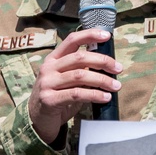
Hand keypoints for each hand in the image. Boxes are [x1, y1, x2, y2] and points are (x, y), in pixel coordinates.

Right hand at [27, 28, 121, 144]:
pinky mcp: (49, 99)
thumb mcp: (67, 80)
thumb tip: (108, 66)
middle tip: (118, 69)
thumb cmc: (57, 96)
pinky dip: (94, 95)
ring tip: (116, 86)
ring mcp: (47, 83)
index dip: (90, 35)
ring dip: (102, 80)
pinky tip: (105, 97)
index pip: (72, 40)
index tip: (107, 36)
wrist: (37, 120)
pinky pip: (76, 94)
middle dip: (103, 61)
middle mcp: (49, 68)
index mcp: (54, 59)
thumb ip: (82, 70)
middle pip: (80, 58)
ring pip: (80, 76)